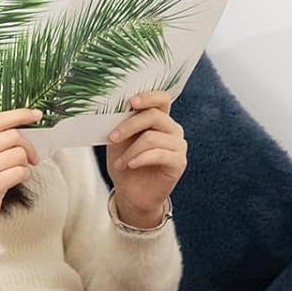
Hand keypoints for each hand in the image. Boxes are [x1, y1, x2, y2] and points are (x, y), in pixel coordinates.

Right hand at [0, 107, 40, 244]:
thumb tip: (22, 127)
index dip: (20, 115)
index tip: (36, 115)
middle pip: (13, 136)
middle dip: (28, 147)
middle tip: (32, 158)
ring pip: (19, 154)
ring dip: (25, 164)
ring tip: (17, 172)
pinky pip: (21, 171)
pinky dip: (25, 176)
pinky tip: (15, 182)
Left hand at [106, 91, 185, 225]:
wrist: (132, 193)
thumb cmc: (126, 164)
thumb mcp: (119, 141)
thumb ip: (122, 123)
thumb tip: (116, 109)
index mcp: (160, 119)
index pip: (162, 98)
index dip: (148, 97)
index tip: (130, 102)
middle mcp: (172, 129)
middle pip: (154, 116)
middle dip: (129, 125)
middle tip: (112, 137)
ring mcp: (178, 146)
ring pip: (153, 137)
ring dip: (131, 150)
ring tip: (120, 163)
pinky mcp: (179, 162)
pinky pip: (159, 154)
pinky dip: (140, 159)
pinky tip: (130, 165)